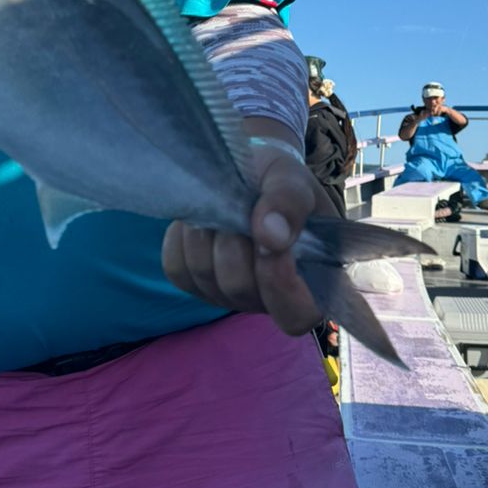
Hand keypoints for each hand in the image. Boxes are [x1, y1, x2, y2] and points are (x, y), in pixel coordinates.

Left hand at [162, 139, 335, 335]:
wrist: (247, 171)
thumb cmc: (278, 180)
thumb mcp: (292, 177)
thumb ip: (289, 202)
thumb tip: (272, 237)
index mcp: (309, 281)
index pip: (298, 316)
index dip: (282, 288)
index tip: (270, 245)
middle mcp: (269, 298)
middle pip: (240, 289)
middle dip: (235, 243)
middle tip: (241, 207)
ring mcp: (229, 295)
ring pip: (205, 277)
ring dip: (208, 234)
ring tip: (222, 207)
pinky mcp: (194, 283)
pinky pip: (178, 269)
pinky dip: (183, 239)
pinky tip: (201, 220)